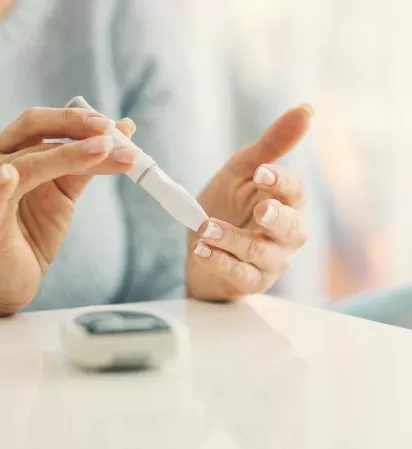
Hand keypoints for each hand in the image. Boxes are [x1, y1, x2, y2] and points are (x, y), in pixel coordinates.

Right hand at [0, 107, 136, 316]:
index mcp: (9, 152)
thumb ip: (87, 166)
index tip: (113, 125)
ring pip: (28, 163)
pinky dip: (3, 184)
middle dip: (74, 126)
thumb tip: (122, 136)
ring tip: (104, 150)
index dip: (76, 119)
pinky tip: (12, 175)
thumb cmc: (33, 233)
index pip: (42, 122)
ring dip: (69, 155)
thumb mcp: (65, 195)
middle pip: (33, 130)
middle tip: (109, 131)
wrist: (8, 279)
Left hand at [187, 105, 311, 300]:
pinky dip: (219, 262)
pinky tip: (201, 250)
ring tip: (206, 228)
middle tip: (260, 209)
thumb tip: (306, 109)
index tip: (261, 173)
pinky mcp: (249, 280)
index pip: (296, 192)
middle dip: (277, 218)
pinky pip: (239, 274)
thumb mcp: (242, 171)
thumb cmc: (227, 206)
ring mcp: (270, 261)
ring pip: (262, 253)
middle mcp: (285, 234)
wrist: (202, 244)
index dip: (281, 182)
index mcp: (286, 202)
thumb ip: (271, 146)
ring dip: (234, 240)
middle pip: (293, 229)